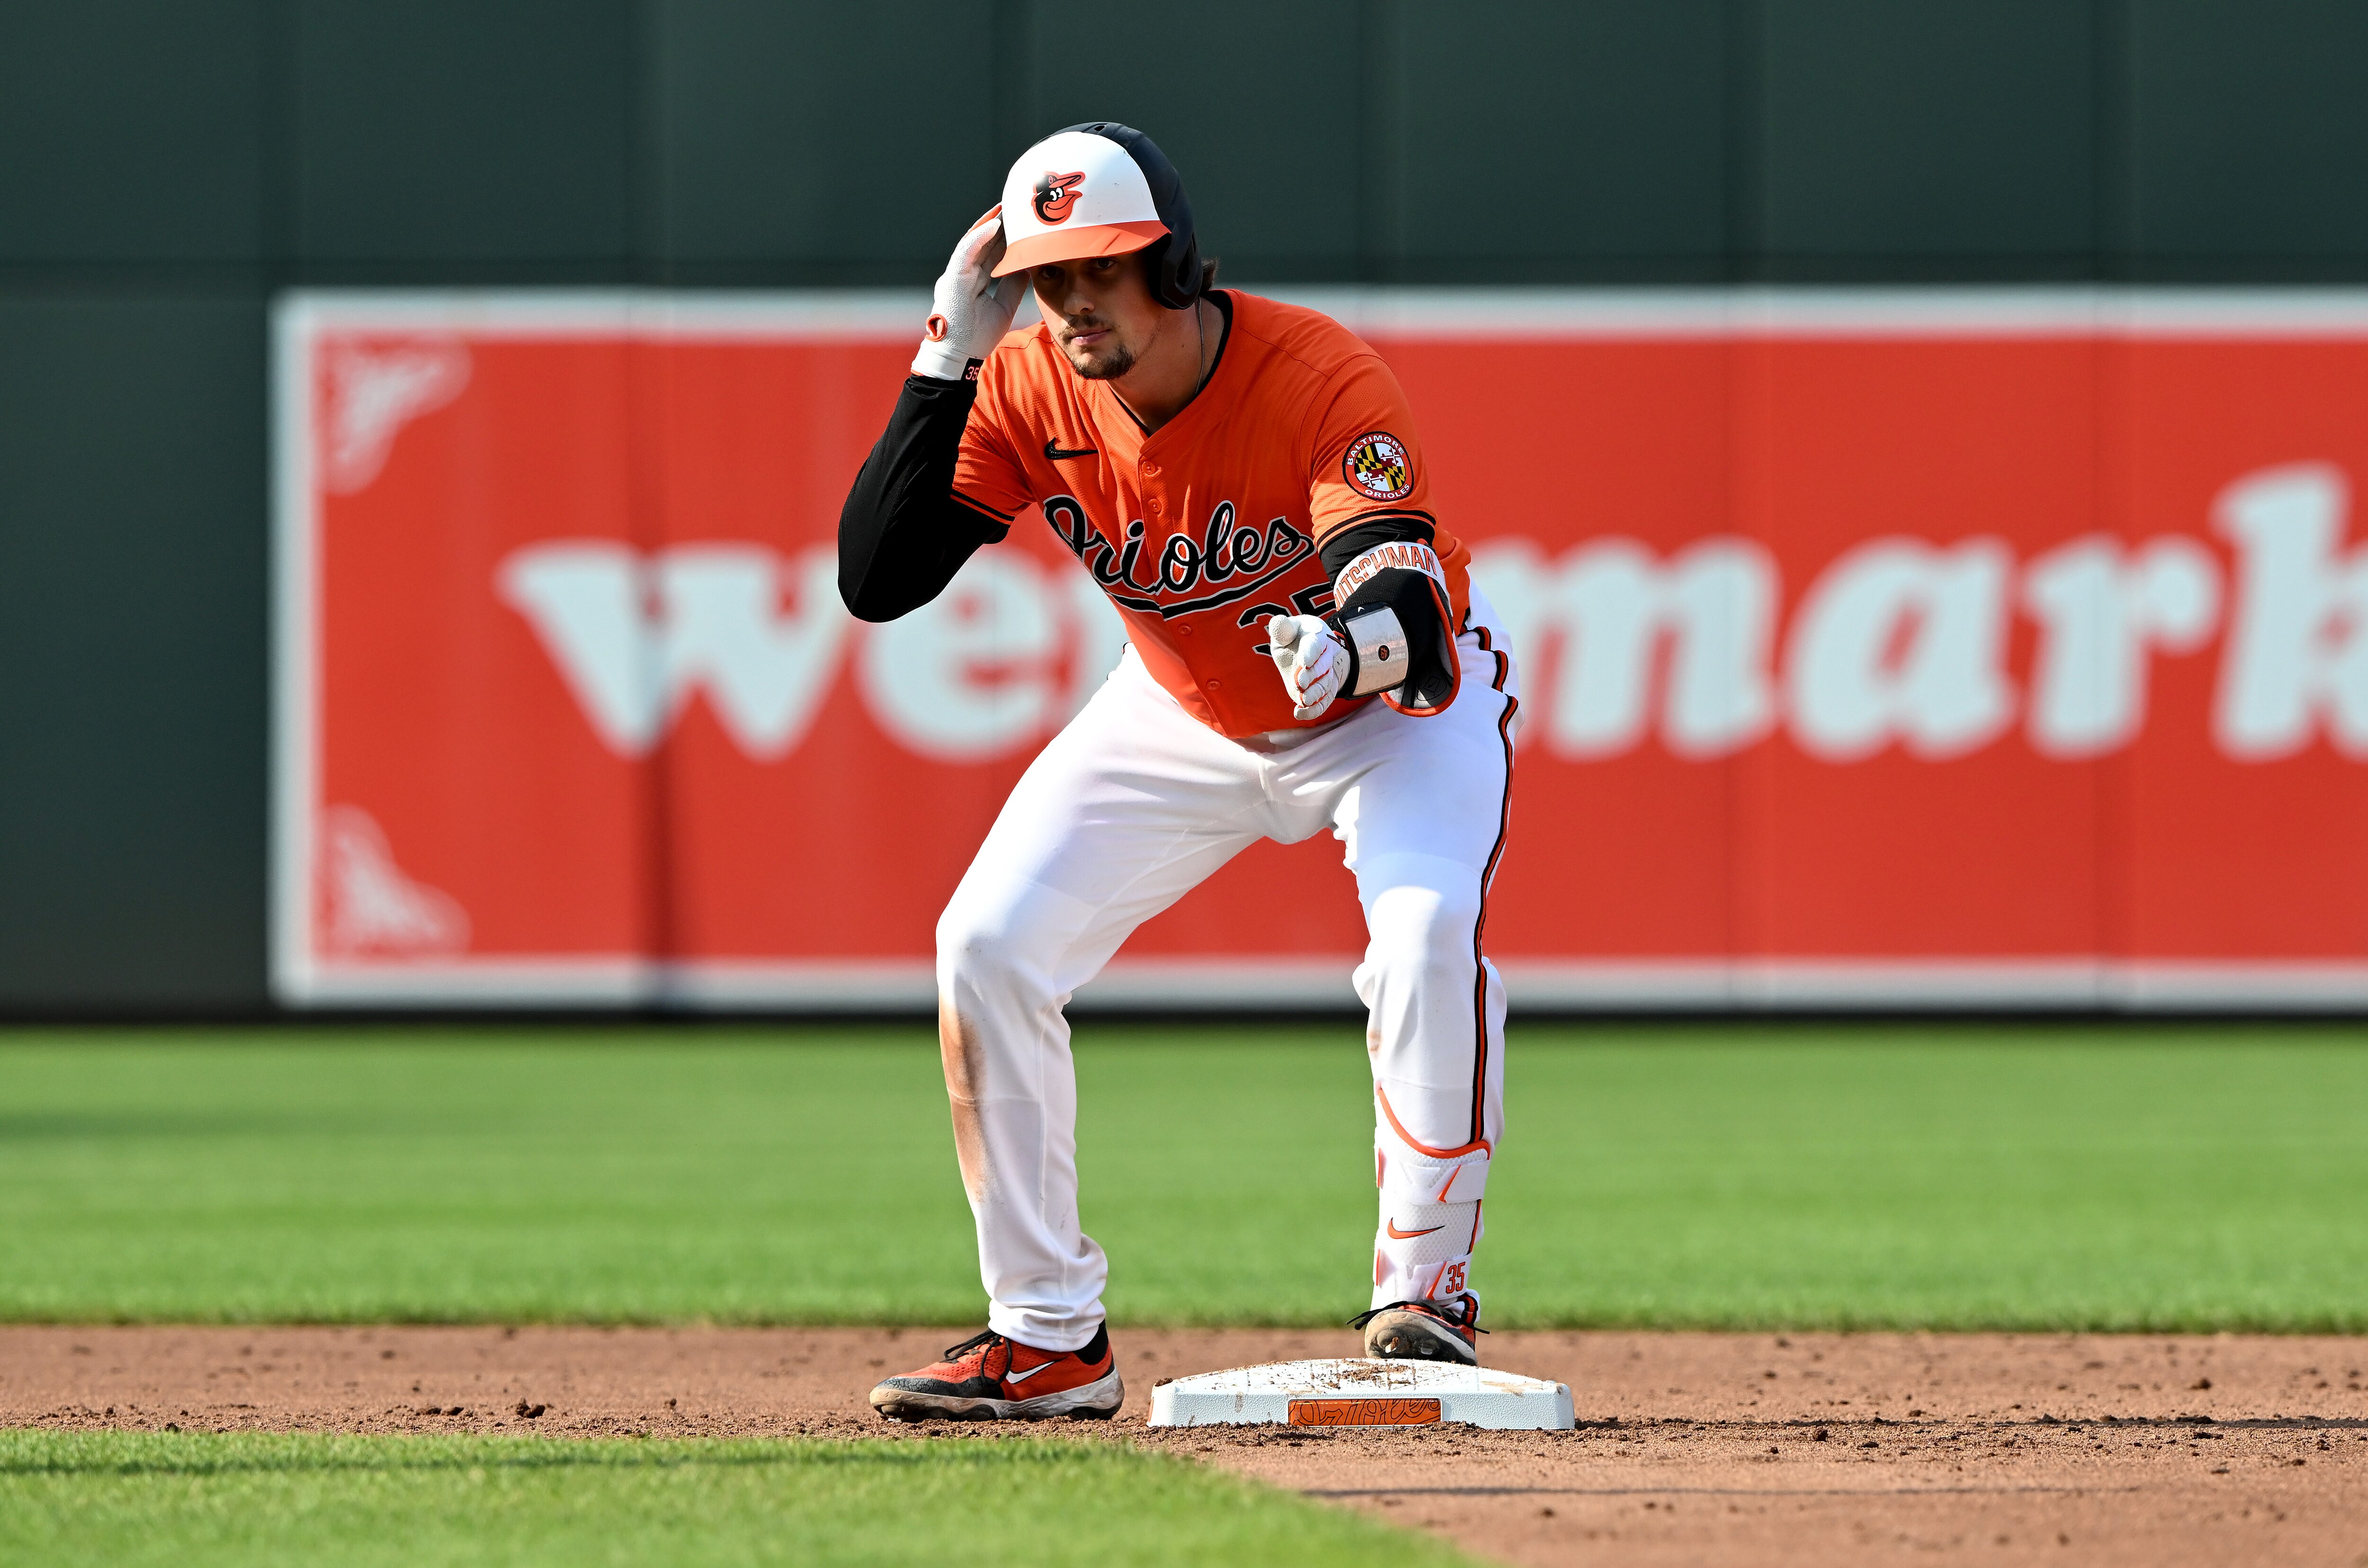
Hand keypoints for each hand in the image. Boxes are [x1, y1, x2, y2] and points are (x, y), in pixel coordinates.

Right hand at [912, 208, 1025, 380]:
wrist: (958, 357)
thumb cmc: (977, 337)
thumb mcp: (1004, 308)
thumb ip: (1013, 287)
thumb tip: (1026, 268)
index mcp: (972, 281)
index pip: (990, 253)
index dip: (1005, 238)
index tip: (1022, 225)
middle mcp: (962, 274)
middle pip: (983, 243)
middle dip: (1000, 226)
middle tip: (1018, 209)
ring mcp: (956, 274)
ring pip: (974, 241)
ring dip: (991, 224)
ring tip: (1008, 208)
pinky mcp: (952, 278)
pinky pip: (966, 251)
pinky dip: (980, 236)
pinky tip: (996, 225)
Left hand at [1266, 614, 1346, 720]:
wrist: (1305, 650)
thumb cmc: (1293, 638)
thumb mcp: (1285, 630)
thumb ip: (1282, 627)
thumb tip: (1279, 623)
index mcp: (1316, 636)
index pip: (1317, 643)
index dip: (1312, 653)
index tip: (1304, 662)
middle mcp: (1325, 655)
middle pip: (1324, 666)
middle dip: (1313, 675)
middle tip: (1300, 683)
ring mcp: (1326, 674)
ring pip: (1326, 685)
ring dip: (1315, 694)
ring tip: (1303, 700)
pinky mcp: (1322, 690)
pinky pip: (1324, 701)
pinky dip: (1315, 710)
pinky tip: (1300, 714)